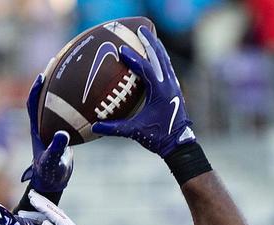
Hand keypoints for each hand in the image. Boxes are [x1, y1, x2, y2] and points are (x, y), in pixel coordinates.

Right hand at [20, 190, 94, 224]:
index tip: (32, 199)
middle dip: (44, 205)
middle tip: (31, 196)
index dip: (43, 206)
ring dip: (44, 214)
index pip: (55, 216)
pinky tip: (42, 223)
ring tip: (29, 211)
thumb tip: (45, 224)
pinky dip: (50, 222)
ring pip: (59, 220)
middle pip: (58, 214)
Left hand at [21, 74, 73, 195]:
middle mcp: (43, 123)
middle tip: (56, 62)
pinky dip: (77, 103)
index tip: (42, 75)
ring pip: (57, 102)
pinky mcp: (63, 130)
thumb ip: (56, 148)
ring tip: (73, 71)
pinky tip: (90, 96)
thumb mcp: (53, 160)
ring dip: (62, 87)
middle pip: (44, 96)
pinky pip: (70, 112)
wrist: (53, 181)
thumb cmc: (50, 172)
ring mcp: (53, 126)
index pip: (32, 104)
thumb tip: (62, 135)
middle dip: (49, 79)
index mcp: (36, 128)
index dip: (35, 89)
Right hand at [92, 26, 194, 157]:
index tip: (122, 49)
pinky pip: (168, 70)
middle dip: (150, 42)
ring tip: (150, 36)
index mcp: (160, 92)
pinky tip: (158, 56)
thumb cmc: (158, 138)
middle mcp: (169, 86)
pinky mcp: (175, 91)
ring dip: (157, 48)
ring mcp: (174, 87)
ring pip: (166, 62)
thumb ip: (114, 128)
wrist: (179, 145)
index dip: (133, 59)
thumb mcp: (135, 132)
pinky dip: (162, 60)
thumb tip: (94, 126)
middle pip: (159, 58)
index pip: (145, 70)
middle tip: (141, 29)